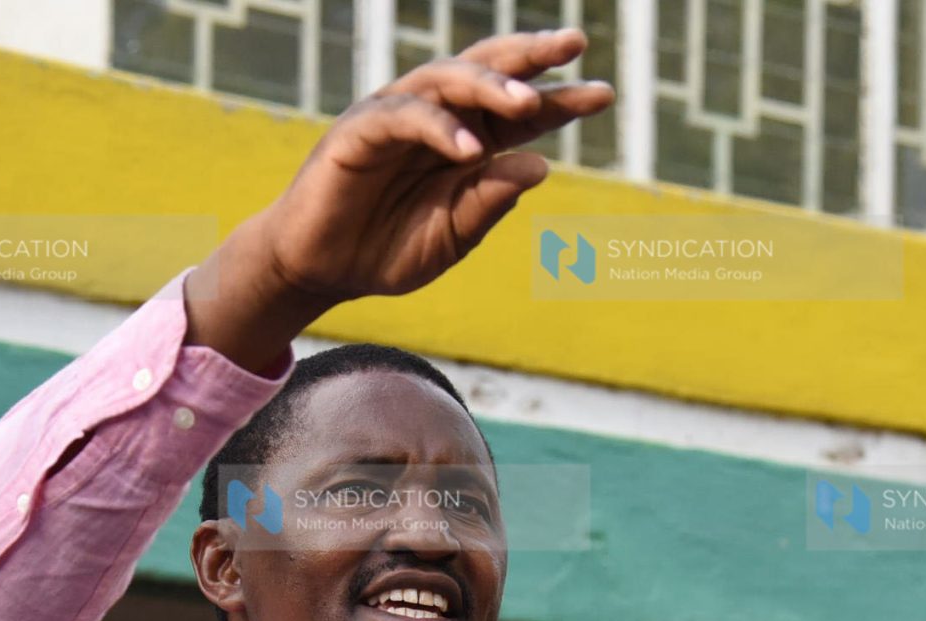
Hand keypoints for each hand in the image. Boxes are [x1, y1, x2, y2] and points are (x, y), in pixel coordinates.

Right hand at [187, 31, 612, 368]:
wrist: (319, 270)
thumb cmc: (384, 251)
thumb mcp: (450, 238)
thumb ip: (489, 204)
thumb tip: (540, 168)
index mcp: (466, 142)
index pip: (521, 113)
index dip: (562, 100)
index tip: (605, 95)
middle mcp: (436, 118)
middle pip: (489, 71)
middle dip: (531, 57)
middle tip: (574, 46)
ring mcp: (396, 117)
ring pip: (448, 80)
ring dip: (490, 87)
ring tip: (528, 103)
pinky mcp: (359, 131)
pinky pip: (404, 117)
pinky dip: (438, 128)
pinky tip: (469, 148)